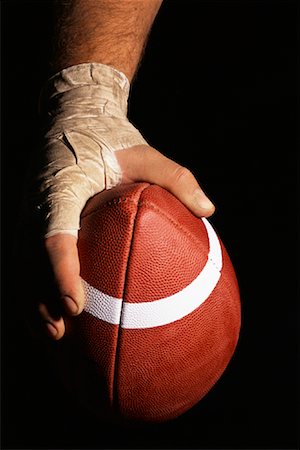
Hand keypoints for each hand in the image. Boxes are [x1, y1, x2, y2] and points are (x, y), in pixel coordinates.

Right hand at [40, 144, 214, 339]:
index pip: (54, 234)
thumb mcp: (143, 152)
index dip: (60, 271)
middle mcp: (37, 203)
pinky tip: (46, 311)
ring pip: (22, 264)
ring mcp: (29, 212)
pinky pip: (26, 258)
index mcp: (61, 187)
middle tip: (61, 333)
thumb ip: (175, 177)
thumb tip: (209, 210)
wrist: (71, 117)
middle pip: (29, 259)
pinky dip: (32, 287)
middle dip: (40, 298)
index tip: (75, 305)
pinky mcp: (30, 218)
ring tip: (52, 337)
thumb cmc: (109, 137)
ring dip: (31, 301)